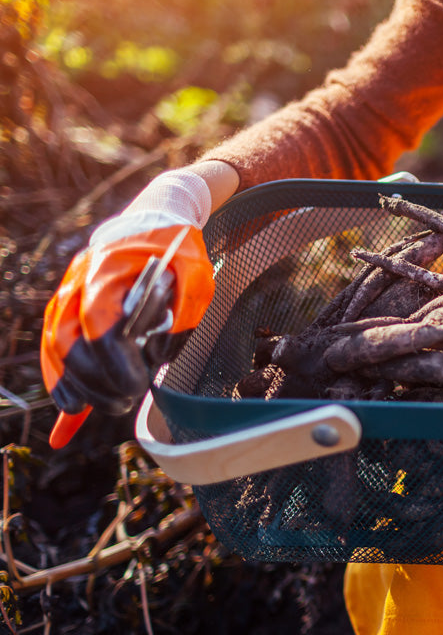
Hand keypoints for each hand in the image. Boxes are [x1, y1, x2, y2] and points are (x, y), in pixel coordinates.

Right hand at [40, 170, 217, 447]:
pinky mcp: (69, 306)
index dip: (113, 362)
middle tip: (123, 402)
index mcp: (109, 268)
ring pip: (56, 345)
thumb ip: (179, 313)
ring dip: (72, 384)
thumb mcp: (195, 277)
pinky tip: (68, 416)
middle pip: (68, 339)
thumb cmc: (179, 251)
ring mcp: (68, 292)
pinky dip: (62, 379)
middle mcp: (79, 281)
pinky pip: (57, 346)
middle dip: (93, 379)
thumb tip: (155, 358)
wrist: (155, 217)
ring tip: (99, 407)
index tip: (136, 388)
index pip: (100, 323)